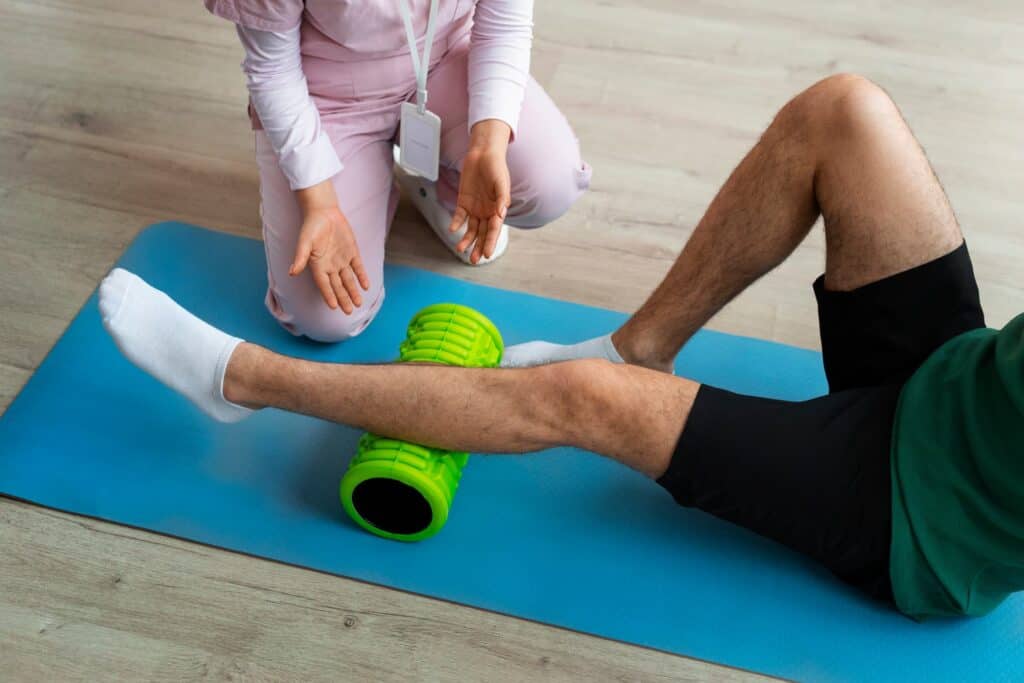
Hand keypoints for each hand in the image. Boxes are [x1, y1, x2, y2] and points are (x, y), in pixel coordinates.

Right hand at [291, 180, 369, 312]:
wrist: (324, 212)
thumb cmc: (311, 227)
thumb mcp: (304, 242)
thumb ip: (300, 258)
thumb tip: (292, 272)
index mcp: (318, 265)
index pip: (324, 284)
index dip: (329, 295)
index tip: (333, 307)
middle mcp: (330, 265)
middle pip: (337, 286)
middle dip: (343, 298)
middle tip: (349, 311)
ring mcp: (342, 260)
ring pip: (348, 279)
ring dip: (353, 291)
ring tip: (358, 303)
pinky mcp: (351, 252)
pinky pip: (357, 267)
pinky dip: (361, 276)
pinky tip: (365, 286)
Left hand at [449, 119, 511, 263]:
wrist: (482, 154)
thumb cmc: (496, 167)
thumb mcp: (501, 181)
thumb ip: (502, 198)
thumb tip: (501, 214)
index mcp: (498, 209)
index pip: (494, 230)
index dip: (491, 242)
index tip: (488, 254)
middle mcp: (487, 212)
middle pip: (483, 233)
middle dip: (479, 247)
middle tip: (474, 260)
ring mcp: (475, 208)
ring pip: (471, 229)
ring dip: (467, 239)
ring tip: (461, 249)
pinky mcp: (463, 202)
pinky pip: (459, 216)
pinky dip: (456, 223)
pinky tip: (453, 230)